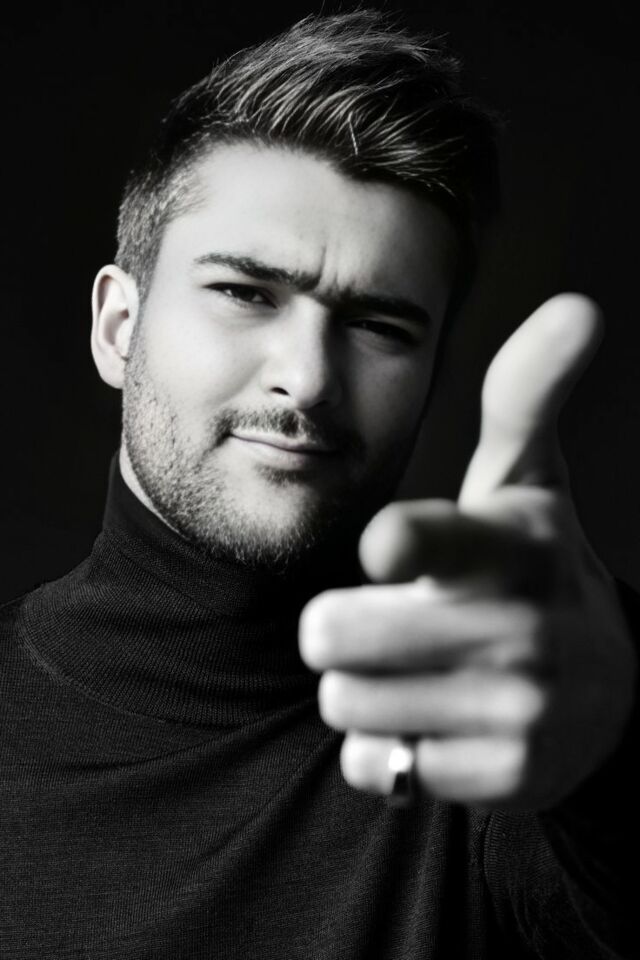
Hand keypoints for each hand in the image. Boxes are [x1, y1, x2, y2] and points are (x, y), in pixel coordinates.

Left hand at [299, 294, 637, 809]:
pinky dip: (384, 748)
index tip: (386, 551)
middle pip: (334, 636)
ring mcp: (514, 711)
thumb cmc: (535, 571)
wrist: (608, 691)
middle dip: (336, 629)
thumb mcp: (528, 485)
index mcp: (511, 547)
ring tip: (406, 669)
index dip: (396, 548)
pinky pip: (375, 767)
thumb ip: (527, 399)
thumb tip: (578, 306)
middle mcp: (519, 631)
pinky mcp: (502, 777)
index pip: (426, 542)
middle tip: (372, 619)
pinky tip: (429, 721)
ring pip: (346, 704)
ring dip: (357, 688)